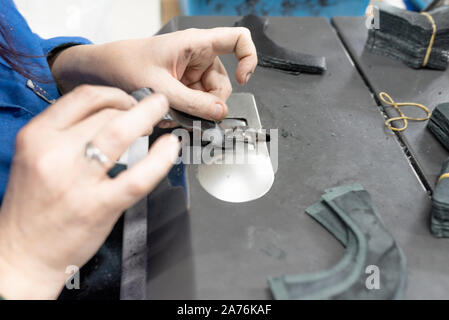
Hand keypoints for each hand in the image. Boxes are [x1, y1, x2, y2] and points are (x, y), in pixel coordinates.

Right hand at [0, 85, 178, 298]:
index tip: (128, 99)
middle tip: (148, 113)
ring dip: (147, 117)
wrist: (22, 254)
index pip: (84, 97)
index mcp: (37, 137)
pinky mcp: (99, 206)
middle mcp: (54, 154)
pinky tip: (169, 148)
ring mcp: (77, 181)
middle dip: (135, 108)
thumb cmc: (32, 207)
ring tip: (159, 117)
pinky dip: (160, 158)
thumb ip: (66, 133)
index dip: (115, 93)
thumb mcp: (36, 157)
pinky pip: (138, 175)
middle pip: (107, 113)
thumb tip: (108, 114)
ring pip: (120, 133)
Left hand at [50, 27, 257, 120]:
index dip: (248, 58)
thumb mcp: (161, 88)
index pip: (237, 39)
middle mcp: (198, 56)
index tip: (243, 80)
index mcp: (196, 43)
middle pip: (224, 81)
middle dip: (212, 102)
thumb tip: (220, 113)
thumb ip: (193, 103)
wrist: (105, 70)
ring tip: (176, 113)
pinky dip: (189, 111)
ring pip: (210, 96)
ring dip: (198, 109)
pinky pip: (197, 100)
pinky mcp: (184, 84)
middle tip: (195, 114)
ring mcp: (192, 71)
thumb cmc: (126, 65)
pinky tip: (174, 113)